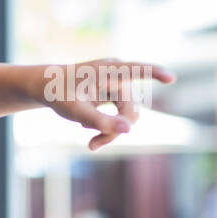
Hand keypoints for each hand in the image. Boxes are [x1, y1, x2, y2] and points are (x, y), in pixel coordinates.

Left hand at [40, 58, 174, 151]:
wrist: (45, 86)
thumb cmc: (58, 94)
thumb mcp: (74, 111)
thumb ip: (100, 121)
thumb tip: (130, 130)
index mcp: (107, 71)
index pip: (136, 70)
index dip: (155, 74)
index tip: (171, 78)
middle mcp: (117, 73)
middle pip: (130, 108)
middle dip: (116, 129)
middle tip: (92, 146)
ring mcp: (117, 82)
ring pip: (128, 113)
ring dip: (112, 130)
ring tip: (90, 144)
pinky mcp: (114, 91)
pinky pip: (121, 112)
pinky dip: (108, 124)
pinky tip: (86, 127)